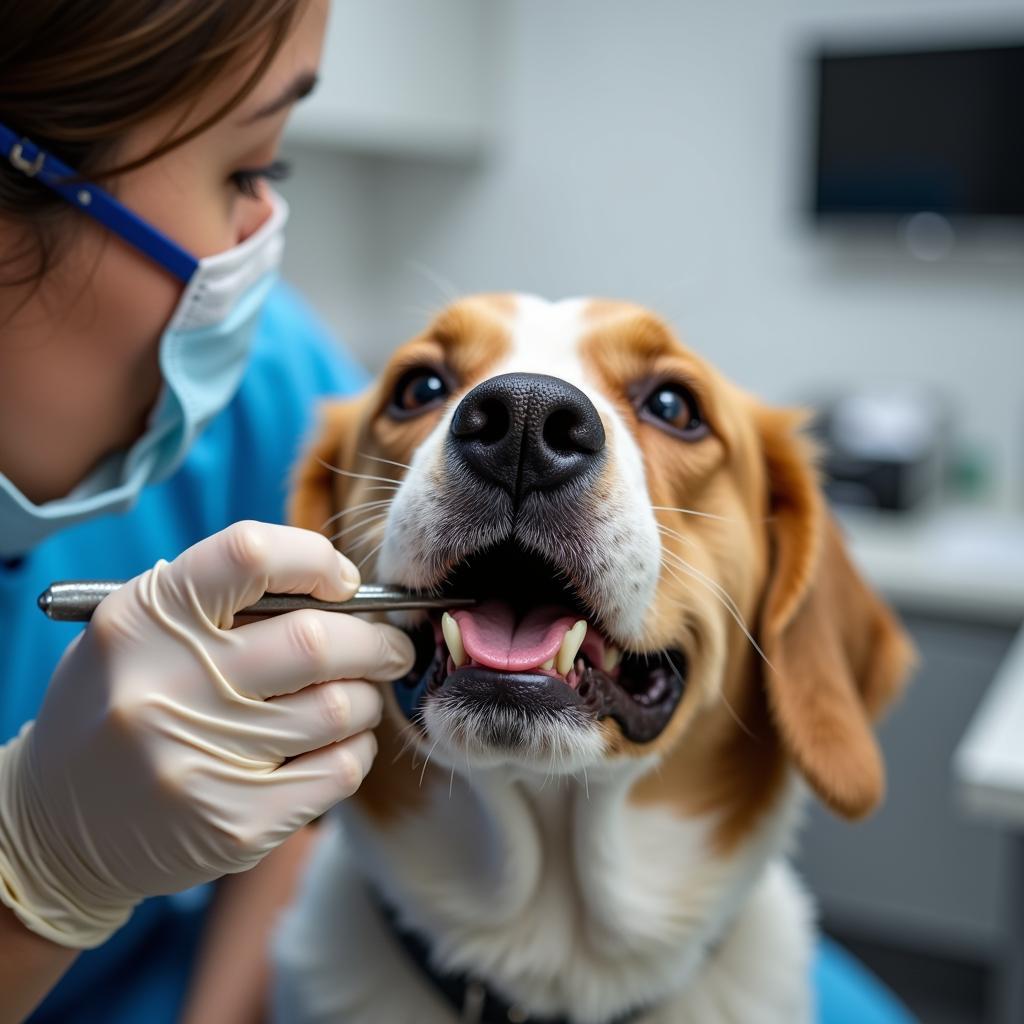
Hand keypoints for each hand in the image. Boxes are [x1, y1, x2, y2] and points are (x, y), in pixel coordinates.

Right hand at [0, 521, 413, 947]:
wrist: (54, 829)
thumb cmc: (121, 705)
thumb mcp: (142, 633)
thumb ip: (227, 603)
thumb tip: (344, 593)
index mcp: (143, 620)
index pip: (251, 555)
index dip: (316, 559)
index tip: (343, 582)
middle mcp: (168, 685)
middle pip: (316, 640)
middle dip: (375, 639)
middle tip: (391, 644)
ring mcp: (200, 760)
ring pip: (340, 707)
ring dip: (369, 696)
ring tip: (361, 693)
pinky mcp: (234, 822)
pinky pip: (340, 769)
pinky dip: (358, 748)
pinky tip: (343, 741)